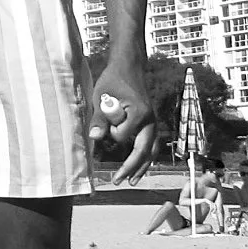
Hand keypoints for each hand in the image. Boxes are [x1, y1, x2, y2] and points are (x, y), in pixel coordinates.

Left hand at [89, 61, 156, 185]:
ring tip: (132, 181)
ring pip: (151, 150)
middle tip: (118, 181)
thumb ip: (99, 118)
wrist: (128, 67)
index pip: (121, 136)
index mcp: (139, 113)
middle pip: (143, 151)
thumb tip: (94, 138)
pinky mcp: (150, 122)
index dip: (109, 132)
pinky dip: (146, 157)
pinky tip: (140, 167)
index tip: (104, 116)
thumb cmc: (113, 80)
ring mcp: (153, 122)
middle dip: (131, 168)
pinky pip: (151, 144)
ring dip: (141, 167)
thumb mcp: (101, 96)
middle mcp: (150, 120)